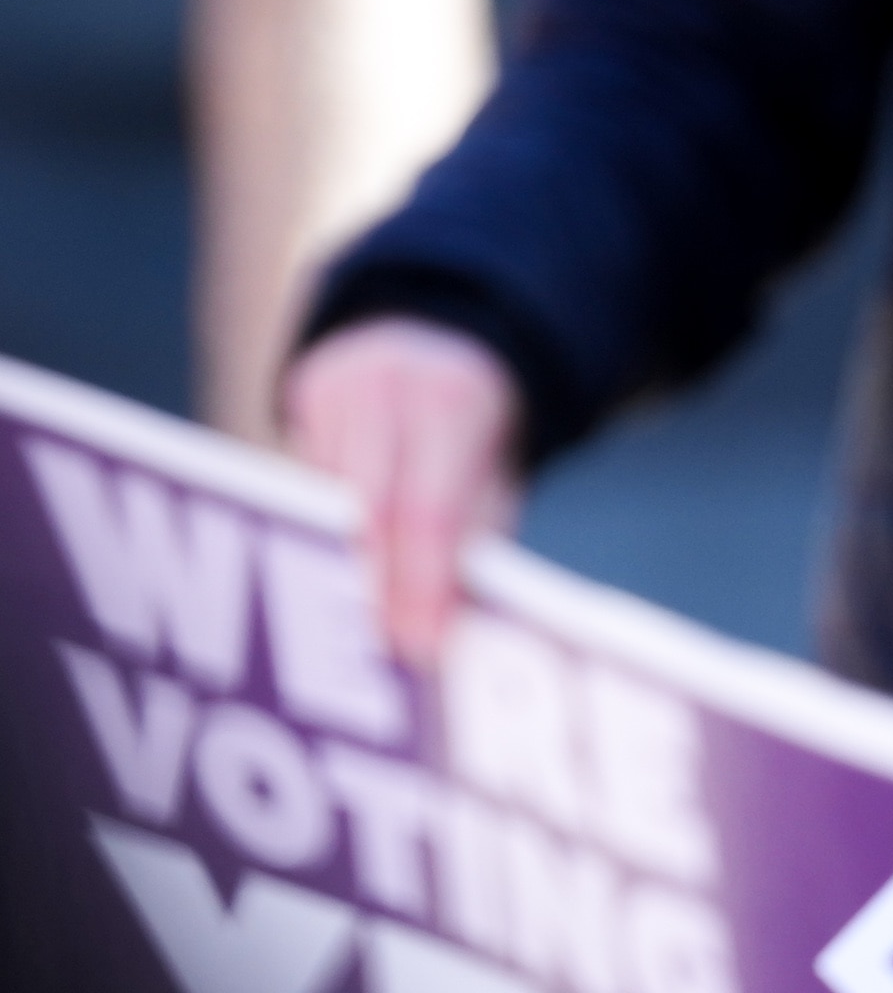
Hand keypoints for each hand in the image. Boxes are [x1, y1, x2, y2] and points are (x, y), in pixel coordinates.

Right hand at [282, 316, 522, 671]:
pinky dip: (322, 533)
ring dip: (341, 569)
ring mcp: (334, 386)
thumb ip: (474, 539)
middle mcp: (386, 387)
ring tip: (356, 635)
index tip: (420, 647)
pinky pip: (308, 484)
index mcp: (455, 403)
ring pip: (327, 500)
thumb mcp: (494, 477)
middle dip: (375, 590)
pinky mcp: (298, 396)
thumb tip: (450, 627)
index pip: (428, 511)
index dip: (420, 585)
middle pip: (367, 509)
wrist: (434, 336)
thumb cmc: (475, 434)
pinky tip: (331, 578)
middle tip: (386, 656)